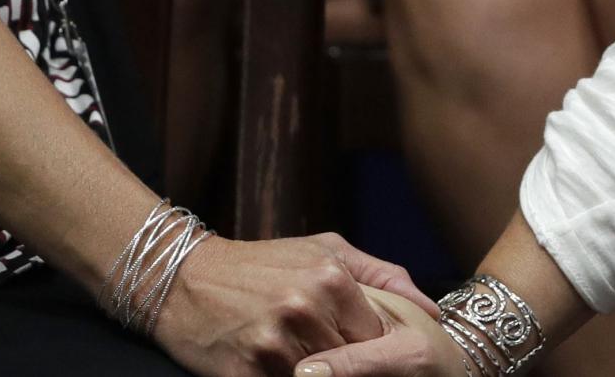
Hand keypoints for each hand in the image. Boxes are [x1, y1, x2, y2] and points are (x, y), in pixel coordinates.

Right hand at [149, 233, 433, 376]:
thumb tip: (432, 310)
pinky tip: (278, 368)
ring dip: (317, 376)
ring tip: (303, 359)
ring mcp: (273, 344)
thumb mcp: (325, 250)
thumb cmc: (260, 263)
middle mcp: (304, 309)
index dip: (373, 352)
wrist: (182, 278)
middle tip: (332, 358)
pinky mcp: (245, 372)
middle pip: (353, 365)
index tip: (365, 355)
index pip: (378, 339)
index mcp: (330, 279)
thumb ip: (382, 276)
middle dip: (349, 369)